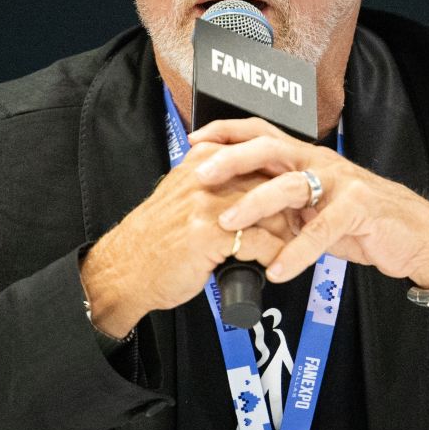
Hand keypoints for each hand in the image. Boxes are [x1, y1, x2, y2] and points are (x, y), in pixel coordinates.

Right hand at [80, 141, 291, 337]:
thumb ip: (213, 182)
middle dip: (289, 207)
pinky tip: (275, 264)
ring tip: (292, 246)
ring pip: (269, 211)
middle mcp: (206, 177)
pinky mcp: (210, 234)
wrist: (125, 270)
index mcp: (202, 161)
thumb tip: (253, 184)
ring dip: (286, 232)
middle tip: (302, 225)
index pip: (257, 159)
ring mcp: (207, 204)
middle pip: (268, 183)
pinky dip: (274, 254)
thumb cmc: (156, 239)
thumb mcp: (182, 196)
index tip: (295, 200)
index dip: (281, 182)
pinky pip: (260, 240)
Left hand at [190, 117, 428, 365]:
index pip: (261, 134)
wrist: (414, 235)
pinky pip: (321, 230)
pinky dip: (296, 252)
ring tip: (227, 224)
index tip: (194, 140)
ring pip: (291, 185)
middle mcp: (320, 163)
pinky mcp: (359, 209)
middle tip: (200, 176)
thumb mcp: (315, 207)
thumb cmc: (361, 220)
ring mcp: (341, 183)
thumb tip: (235, 209)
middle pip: (270, 149)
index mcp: (306, 158)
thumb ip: (281, 204)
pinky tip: (277, 270)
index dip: (227, 133)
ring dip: (254, 204)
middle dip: (231, 159)